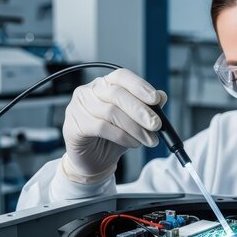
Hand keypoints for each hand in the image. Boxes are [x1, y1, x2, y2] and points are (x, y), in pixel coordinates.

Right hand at [61, 68, 165, 183]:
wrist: (94, 161)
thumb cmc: (113, 137)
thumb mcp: (134, 121)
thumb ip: (147, 107)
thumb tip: (162, 96)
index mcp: (105, 84)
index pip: (121, 76)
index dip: (139, 86)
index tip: (155, 99)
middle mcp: (90, 91)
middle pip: (117, 94)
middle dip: (141, 111)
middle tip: (156, 125)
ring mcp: (78, 107)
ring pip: (111, 112)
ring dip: (135, 128)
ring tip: (149, 139)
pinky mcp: (74, 125)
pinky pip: (101, 127)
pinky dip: (122, 136)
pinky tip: (133, 143)